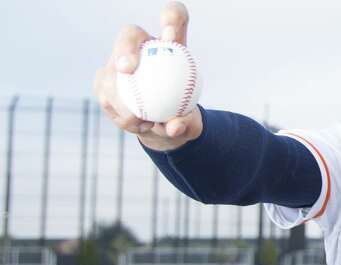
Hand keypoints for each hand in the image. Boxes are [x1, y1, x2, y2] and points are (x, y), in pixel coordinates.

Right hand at [93, 1, 201, 151]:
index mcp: (170, 43)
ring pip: (111, 69)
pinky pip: (106, 94)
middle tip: (127, 69)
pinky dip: (120, 113)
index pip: (173, 17)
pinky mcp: (103, 80)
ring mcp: (118, 61)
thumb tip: (175, 126)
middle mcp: (141, 45)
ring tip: (139, 119)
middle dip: (126, 46)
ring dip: (121, 94)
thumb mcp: (192, 121)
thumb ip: (186, 123)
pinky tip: (135, 125)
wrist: (162, 123)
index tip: (171, 36)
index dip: (171, 18)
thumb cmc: (181, 114)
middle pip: (129, 34)